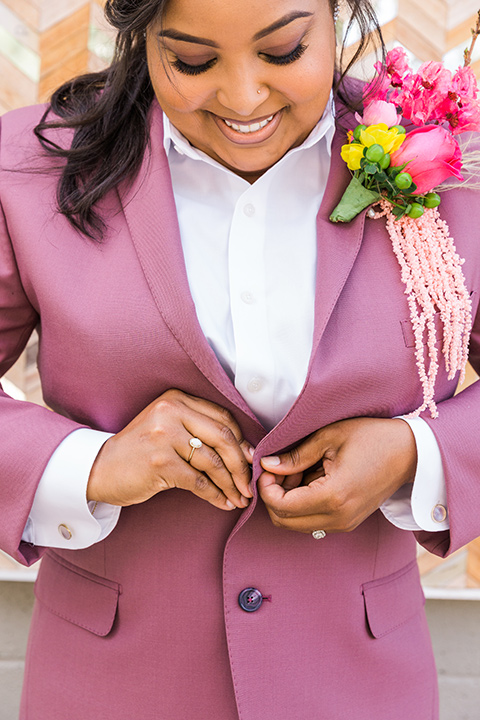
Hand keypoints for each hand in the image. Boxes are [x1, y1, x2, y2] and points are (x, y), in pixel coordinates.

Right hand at [87, 389, 253, 509]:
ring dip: (231, 484)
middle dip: (241, 465)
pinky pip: (199, 482)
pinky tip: (223, 503)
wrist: (99, 468)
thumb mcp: (166, 427)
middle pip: (223, 438)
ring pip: (213, 462)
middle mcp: (171, 411)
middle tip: (250, 484)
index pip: (222, 417)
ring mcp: (164, 436)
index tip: (250, 460)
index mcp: (176, 399)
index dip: (241, 441)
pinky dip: (215, 495)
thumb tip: (245, 451)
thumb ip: (199, 430)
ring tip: (239, 498)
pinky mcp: (160, 463)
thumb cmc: (139, 450)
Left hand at [257, 417, 416, 533]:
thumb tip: (267, 465)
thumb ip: (296, 455)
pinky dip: (301, 505)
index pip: (281, 507)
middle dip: (272, 497)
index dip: (265, 488)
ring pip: (296, 524)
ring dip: (287, 502)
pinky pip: (312, 522)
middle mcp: (338, 518)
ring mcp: (344, 524)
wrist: (410, 453)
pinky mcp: (348, 522)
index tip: (267, 468)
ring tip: (296, 472)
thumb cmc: (372, 438)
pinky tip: (308, 480)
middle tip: (277, 470)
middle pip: (284, 522)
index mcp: (333, 496)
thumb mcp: (330, 437)